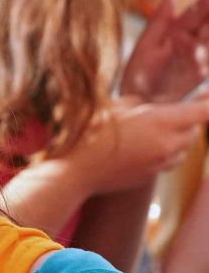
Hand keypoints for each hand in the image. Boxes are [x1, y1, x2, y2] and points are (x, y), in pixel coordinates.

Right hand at [66, 95, 208, 195]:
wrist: (77, 170)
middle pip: (193, 132)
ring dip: (176, 139)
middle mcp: (166, 144)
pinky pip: (167, 162)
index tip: (207, 96)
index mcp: (159, 122)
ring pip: (183, 149)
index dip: (207, 103)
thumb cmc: (89, 133)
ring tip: (154, 131)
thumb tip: (145, 105)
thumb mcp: (111, 106)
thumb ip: (135, 103)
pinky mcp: (151, 176)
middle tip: (172, 112)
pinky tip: (141, 147)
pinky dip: (163, 153)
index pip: (201, 112)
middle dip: (187, 121)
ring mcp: (160, 163)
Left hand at [121, 0, 208, 102]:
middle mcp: (188, 46)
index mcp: (176, 33)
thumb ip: (160, 21)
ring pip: (205, 45)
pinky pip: (199, 67)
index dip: (203, 4)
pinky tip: (200, 60)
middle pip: (204, 28)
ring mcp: (193, 62)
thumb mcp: (147, 44)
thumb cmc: (140, 73)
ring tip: (208, 24)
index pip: (192, 15)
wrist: (136, 101)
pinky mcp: (193, 78)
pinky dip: (200, 61)